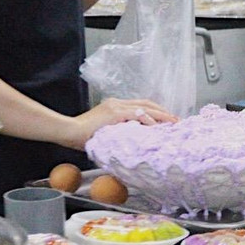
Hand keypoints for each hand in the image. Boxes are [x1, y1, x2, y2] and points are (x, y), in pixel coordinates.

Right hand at [60, 98, 175, 149]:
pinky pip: (136, 114)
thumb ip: (117, 132)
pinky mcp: (114, 113)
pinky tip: (156, 125)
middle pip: (147, 104)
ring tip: (172, 122)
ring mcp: (116, 107)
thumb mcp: (104, 132)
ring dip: (161, 115)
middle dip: (163, 112)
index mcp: (115, 106)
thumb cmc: (82, 135)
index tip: (166, 120)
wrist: (68, 131)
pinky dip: (147, 119)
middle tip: (175, 120)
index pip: (141, 105)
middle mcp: (117, 103)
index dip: (156, 112)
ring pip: (145, 107)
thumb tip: (130, 142)